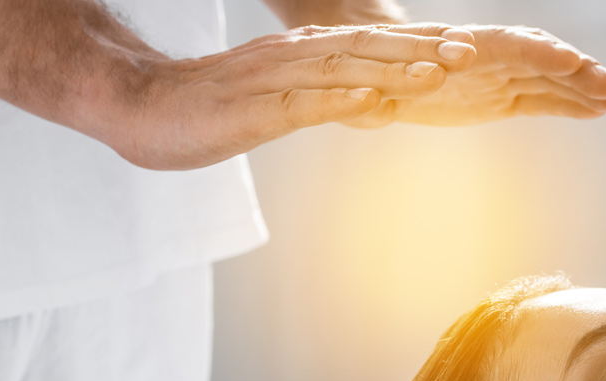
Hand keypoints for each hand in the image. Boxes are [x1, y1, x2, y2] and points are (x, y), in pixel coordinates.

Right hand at [107, 24, 475, 169]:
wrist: (133, 104)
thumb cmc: (204, 108)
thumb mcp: (272, 100)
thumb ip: (319, 96)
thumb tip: (370, 101)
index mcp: (298, 55)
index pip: (367, 44)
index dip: (417, 44)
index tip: (465, 47)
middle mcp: (289, 58)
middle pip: (364, 48)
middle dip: (421, 49)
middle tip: (471, 52)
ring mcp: (267, 82)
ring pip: (339, 70)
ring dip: (391, 69)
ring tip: (438, 71)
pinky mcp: (247, 111)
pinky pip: (297, 105)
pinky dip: (337, 102)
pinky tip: (372, 103)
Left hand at [343, 25, 605, 127]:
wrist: (372, 70)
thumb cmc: (371, 71)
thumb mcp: (376, 79)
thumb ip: (397, 83)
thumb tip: (422, 76)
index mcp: (459, 48)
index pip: (506, 47)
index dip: (538, 54)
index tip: (568, 61)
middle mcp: (486, 58)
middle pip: (539, 61)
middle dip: (577, 74)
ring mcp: (497, 77)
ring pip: (548, 81)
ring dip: (584, 90)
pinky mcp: (500, 98)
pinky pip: (541, 102)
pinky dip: (569, 106)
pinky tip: (598, 111)